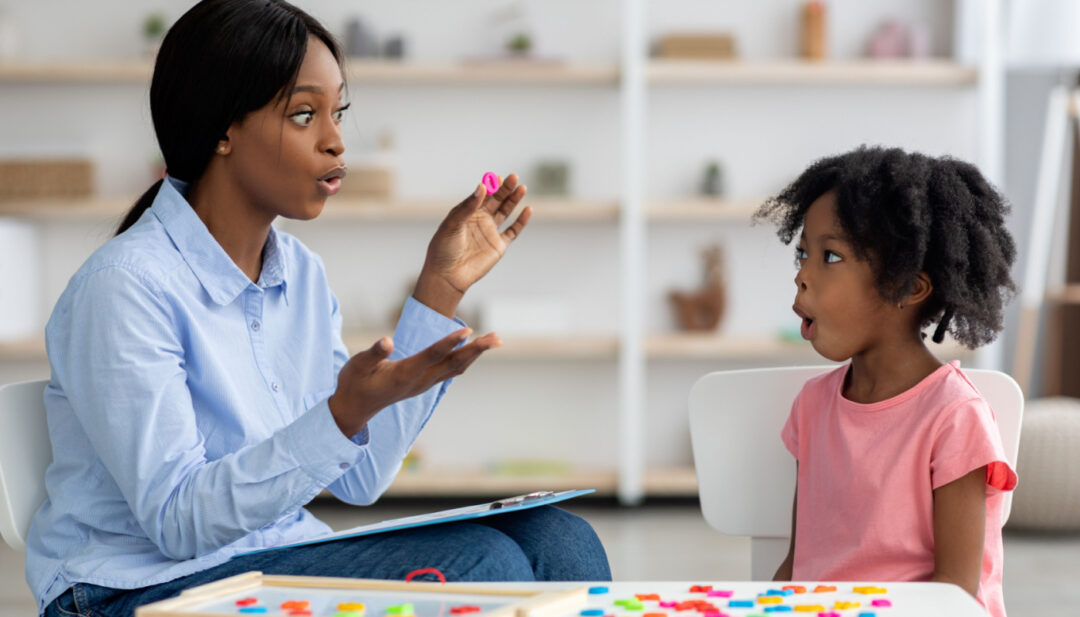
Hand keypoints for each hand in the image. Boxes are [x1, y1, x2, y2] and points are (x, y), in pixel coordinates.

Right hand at [327, 328, 500, 437]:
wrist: (355, 408)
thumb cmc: (354, 383)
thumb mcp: (356, 366)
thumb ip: (372, 353)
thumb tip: (387, 340)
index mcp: (403, 374)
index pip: (431, 355)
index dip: (449, 342)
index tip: (467, 330)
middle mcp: (419, 381)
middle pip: (453, 364)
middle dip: (476, 350)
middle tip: (497, 337)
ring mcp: (424, 384)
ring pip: (456, 368)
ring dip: (476, 354)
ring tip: (494, 339)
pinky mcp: (425, 383)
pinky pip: (451, 371)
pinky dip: (466, 359)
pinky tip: (474, 349)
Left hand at [414, 174, 530, 316]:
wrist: (447, 276)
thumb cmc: (443, 249)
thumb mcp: (452, 224)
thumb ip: (467, 207)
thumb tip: (482, 187)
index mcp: (466, 212)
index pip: (482, 195)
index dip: (490, 186)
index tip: (497, 178)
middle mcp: (479, 220)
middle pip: (496, 200)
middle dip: (505, 188)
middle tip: (514, 177)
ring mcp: (490, 232)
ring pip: (505, 212)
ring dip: (514, 200)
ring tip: (522, 187)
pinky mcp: (498, 246)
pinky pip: (513, 231)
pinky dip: (521, 221)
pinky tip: (528, 209)